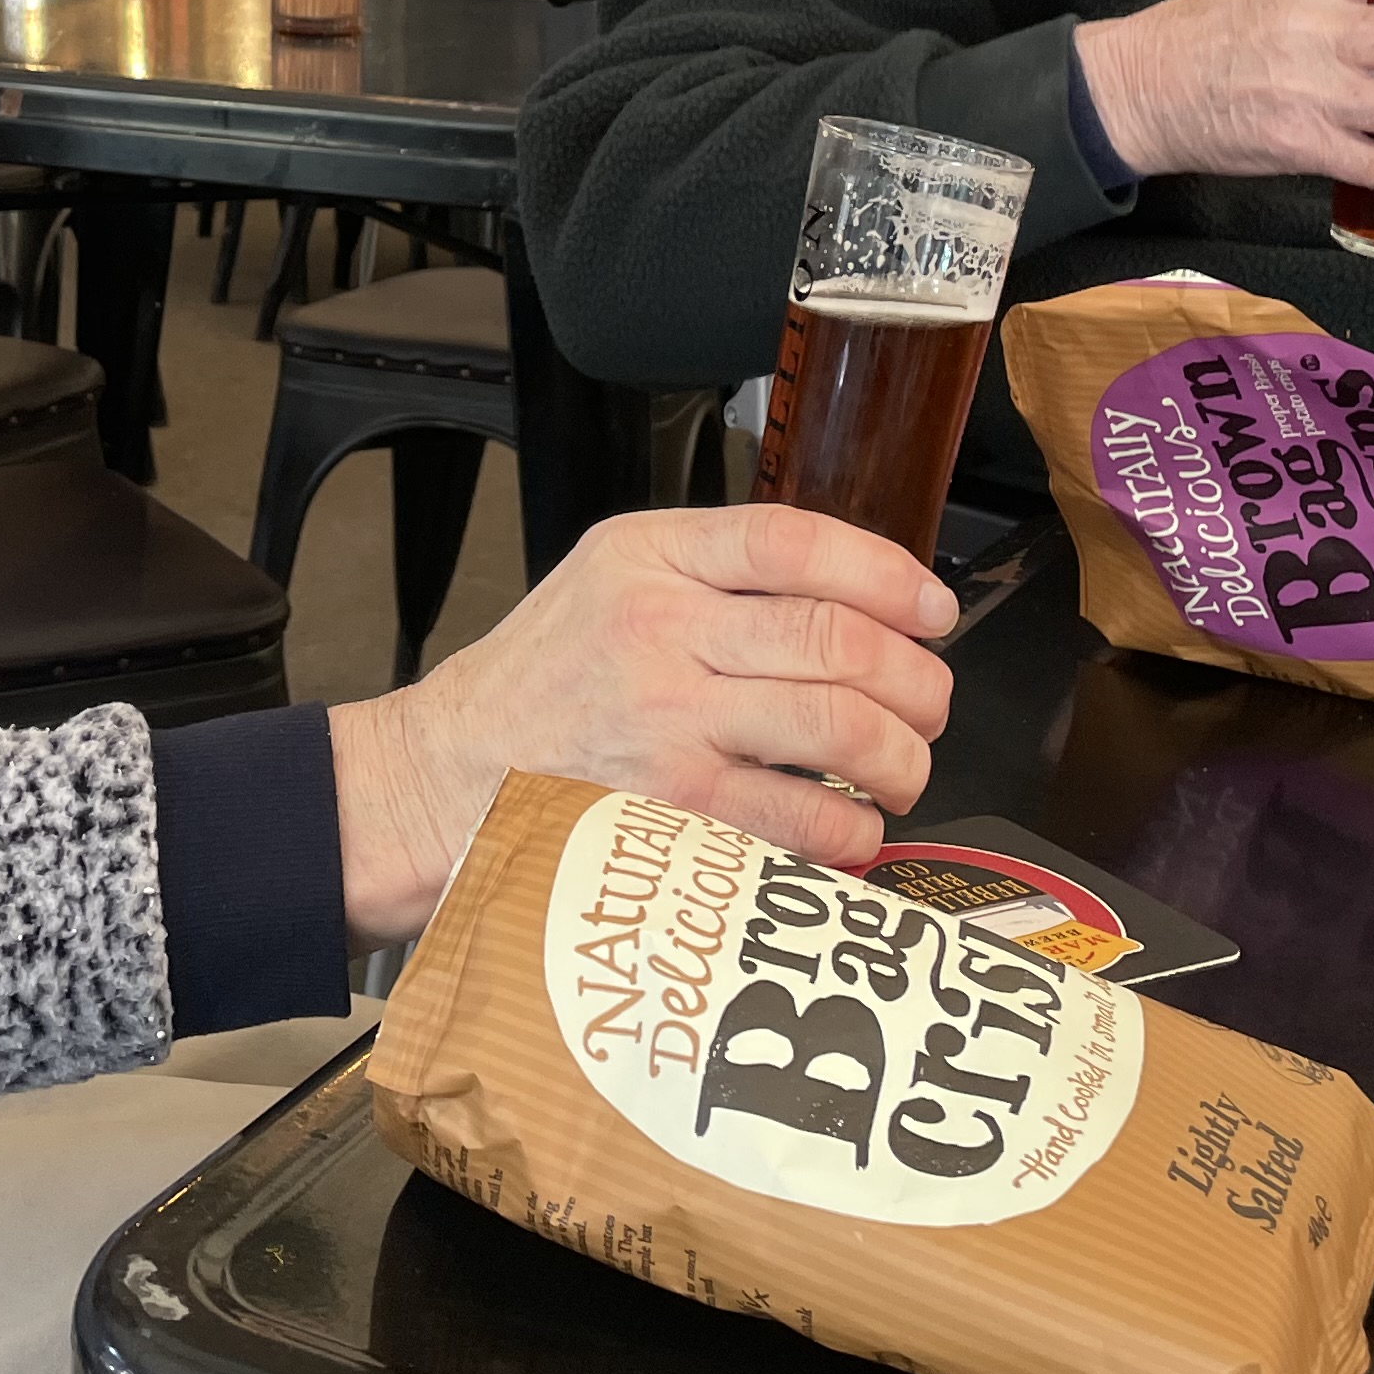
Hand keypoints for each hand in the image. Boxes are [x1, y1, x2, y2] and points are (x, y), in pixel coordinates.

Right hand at [327, 505, 960, 947]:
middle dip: (916, 679)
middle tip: (930, 704)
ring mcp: (664, 723)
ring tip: (901, 770)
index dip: (887, 574)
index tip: (930, 608)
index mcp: (647, 556)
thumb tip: (854, 596)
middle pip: (836, 638)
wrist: (443, 775)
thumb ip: (711, 574)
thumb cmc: (537, 685)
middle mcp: (658, 629)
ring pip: (836, 727)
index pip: (792, 541)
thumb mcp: (607, 579)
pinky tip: (849, 831)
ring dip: (899, 756)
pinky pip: (799, 819)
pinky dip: (849, 832)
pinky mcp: (669, 810)